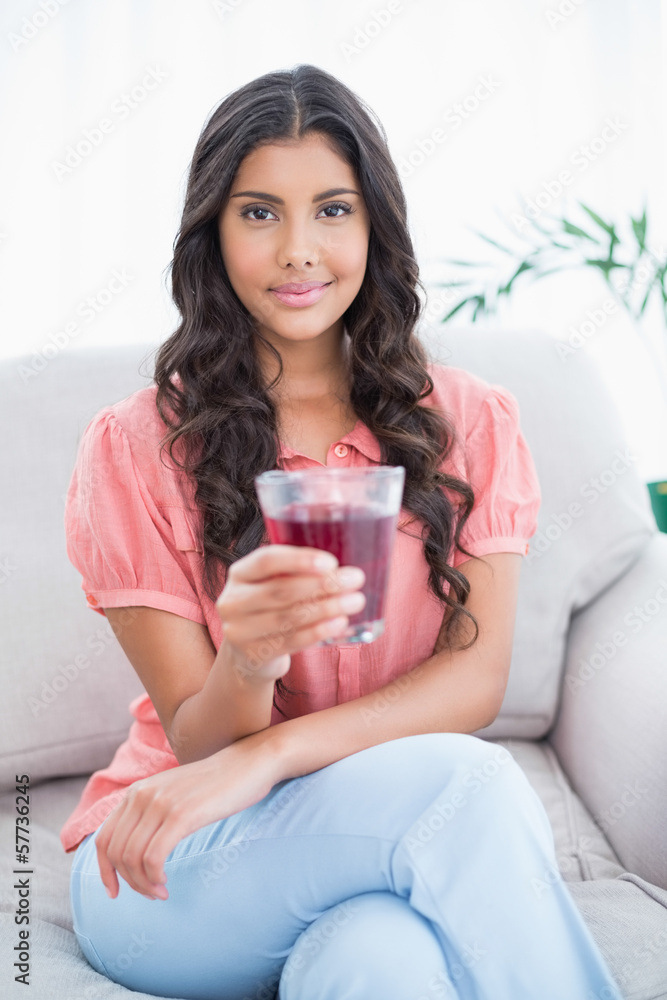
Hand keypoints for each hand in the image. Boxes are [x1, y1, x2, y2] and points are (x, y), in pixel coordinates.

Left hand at [94, 732, 283, 900]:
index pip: (104, 838)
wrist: (249, 763)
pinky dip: (154, 878)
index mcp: (137, 791)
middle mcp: (142, 794)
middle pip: (115, 852)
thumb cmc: (216, 785)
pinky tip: (166, 883)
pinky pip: (153, 857)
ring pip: (132, 858)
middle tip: (150, 894)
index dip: (105, 871)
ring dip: (143, 884)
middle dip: (128, 882)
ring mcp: (161, 803)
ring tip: (160, 892)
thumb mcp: (173, 793)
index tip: (115, 891)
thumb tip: (136, 848)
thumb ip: (152, 812)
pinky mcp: (181, 814)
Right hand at [215, 545, 365, 682]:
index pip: (266, 560)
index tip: (332, 562)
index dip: (299, 560)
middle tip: (355, 579)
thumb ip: (296, 572)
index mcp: (240, 573)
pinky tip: (340, 623)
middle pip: (282, 590)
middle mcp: (233, 601)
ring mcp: (239, 631)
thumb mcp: (273, 584)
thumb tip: (341, 566)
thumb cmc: (271, 608)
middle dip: (323, 584)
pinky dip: (319, 631)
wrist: (248, 654)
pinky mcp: (253, 655)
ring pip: (289, 617)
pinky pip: (292, 641)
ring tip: (355, 601)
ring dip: (328, 607)